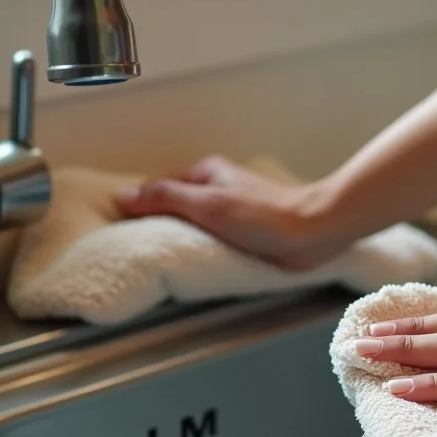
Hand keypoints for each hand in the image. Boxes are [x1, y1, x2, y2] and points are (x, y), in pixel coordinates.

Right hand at [115, 155, 343, 269]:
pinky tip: (193, 263)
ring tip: (160, 259)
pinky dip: (200, 250)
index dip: (141, 208)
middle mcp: (218, 188)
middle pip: (176, 207)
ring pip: (193, 225)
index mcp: (206, 173)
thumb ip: (166, 198)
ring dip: (180, 240)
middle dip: (159, 225)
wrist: (314, 232)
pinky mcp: (245, 234)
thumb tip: (124, 196)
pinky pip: (212, 240)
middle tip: (138, 249)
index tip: (122, 229)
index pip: (160, 189)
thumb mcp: (207, 204)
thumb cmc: (266, 215)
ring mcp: (231, 211)